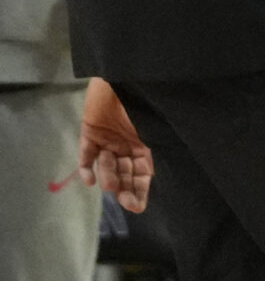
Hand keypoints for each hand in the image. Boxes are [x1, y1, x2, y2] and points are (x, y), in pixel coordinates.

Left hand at [80, 79, 151, 212]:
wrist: (125, 74)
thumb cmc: (147, 98)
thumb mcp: (157, 126)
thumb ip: (157, 147)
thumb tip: (160, 173)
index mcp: (147, 144)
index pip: (144, 173)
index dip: (141, 190)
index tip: (137, 206)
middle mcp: (127, 145)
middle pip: (125, 174)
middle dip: (126, 189)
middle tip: (126, 201)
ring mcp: (108, 139)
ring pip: (107, 165)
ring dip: (109, 176)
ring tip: (110, 183)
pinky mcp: (90, 132)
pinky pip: (86, 155)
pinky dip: (87, 168)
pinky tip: (89, 180)